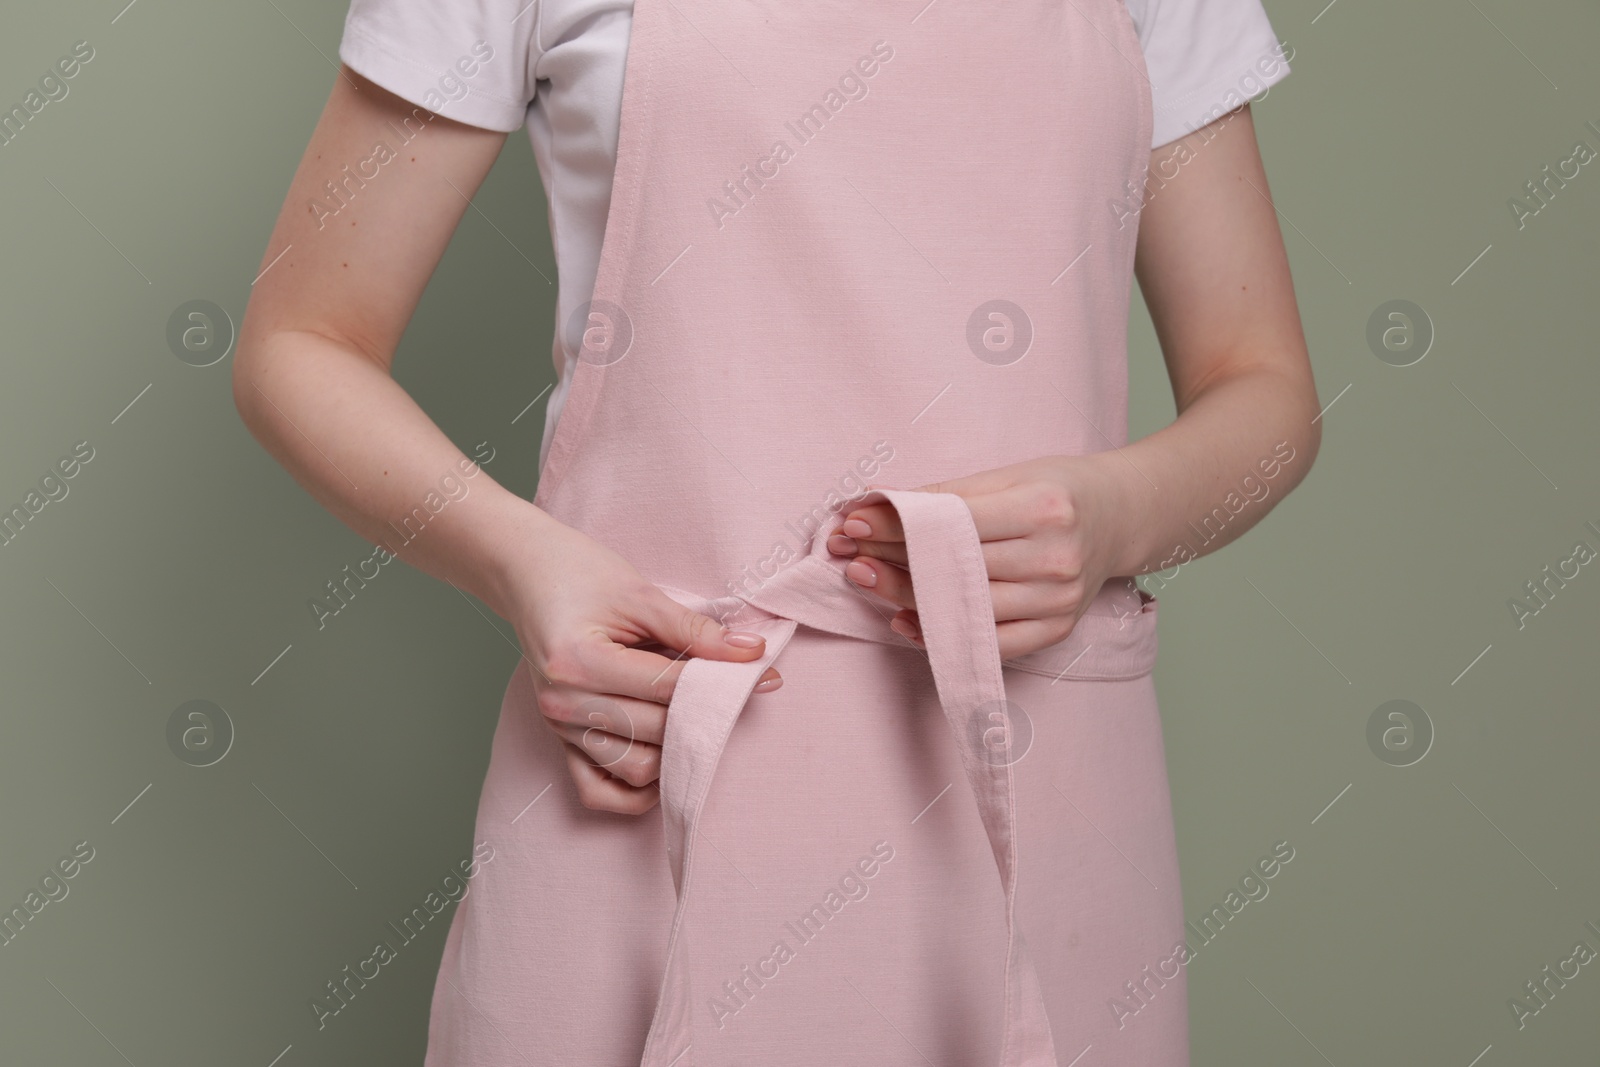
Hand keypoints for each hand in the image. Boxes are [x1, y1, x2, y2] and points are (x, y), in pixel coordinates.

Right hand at [500, 513, 780, 814]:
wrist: (527, 573)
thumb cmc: (581, 574)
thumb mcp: (640, 593)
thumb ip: (695, 630)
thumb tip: (751, 655)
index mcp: (578, 661)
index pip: (666, 688)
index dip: (721, 682)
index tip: (762, 674)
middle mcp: (563, 704)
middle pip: (656, 731)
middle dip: (705, 715)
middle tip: (737, 694)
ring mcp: (559, 728)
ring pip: (637, 769)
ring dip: (676, 751)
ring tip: (696, 716)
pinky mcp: (560, 742)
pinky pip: (599, 792)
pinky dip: (636, 788)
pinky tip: (663, 756)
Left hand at [827, 455, 1134, 659]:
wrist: (1120, 517)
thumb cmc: (1057, 490)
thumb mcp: (1010, 475)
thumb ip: (947, 493)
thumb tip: (875, 502)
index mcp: (1045, 508)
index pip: (955, 522)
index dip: (899, 524)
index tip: (854, 521)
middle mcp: (1055, 557)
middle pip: (957, 567)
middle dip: (893, 559)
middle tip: (848, 553)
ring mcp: (1059, 600)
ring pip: (967, 607)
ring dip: (906, 595)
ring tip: (865, 578)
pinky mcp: (1057, 629)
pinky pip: (991, 643)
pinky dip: (944, 636)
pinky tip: (905, 621)